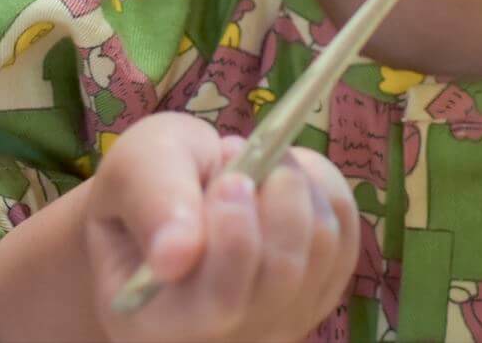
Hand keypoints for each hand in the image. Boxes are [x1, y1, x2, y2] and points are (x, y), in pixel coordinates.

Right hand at [83, 112, 360, 342]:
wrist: (182, 197)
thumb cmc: (154, 186)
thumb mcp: (136, 169)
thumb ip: (152, 200)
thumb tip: (177, 254)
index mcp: (160, 323)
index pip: (220, 304)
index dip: (234, 234)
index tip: (229, 180)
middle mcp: (226, 338)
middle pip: (283, 271)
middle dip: (274, 190)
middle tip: (238, 156)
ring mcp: (279, 321)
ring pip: (321, 244)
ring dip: (295, 182)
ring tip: (252, 170)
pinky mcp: (319, 291)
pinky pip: (345, 228)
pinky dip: (321, 186)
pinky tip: (279, 183)